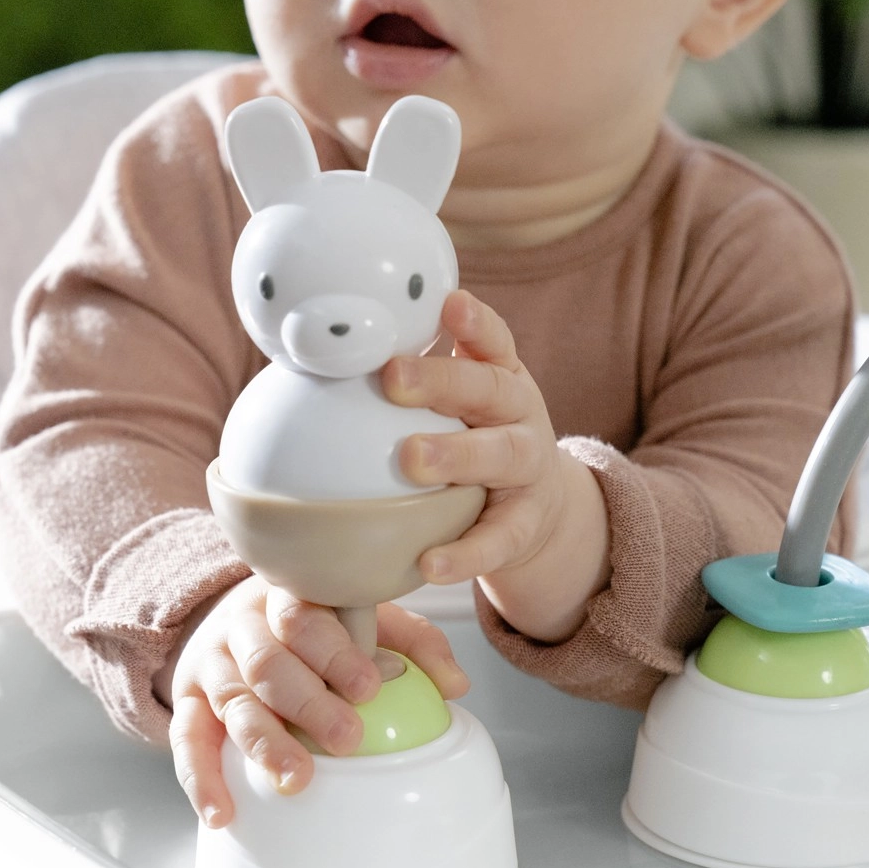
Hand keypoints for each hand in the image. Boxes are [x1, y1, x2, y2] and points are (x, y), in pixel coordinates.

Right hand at [167, 574, 468, 826]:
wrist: (242, 617)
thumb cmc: (320, 625)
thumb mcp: (367, 618)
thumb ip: (416, 643)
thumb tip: (457, 684)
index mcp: (289, 597)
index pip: (303, 616)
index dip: (334, 652)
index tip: (369, 685)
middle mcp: (244, 626)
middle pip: (266, 662)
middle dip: (306, 702)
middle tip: (347, 738)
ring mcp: (213, 664)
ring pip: (231, 702)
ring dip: (264, 743)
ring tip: (298, 778)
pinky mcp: (189, 701)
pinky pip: (186, 740)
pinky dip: (200, 779)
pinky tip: (223, 813)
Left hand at [383, 289, 566, 582]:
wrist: (539, 508)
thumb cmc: (476, 440)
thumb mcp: (462, 405)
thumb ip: (417, 380)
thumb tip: (328, 354)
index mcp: (501, 378)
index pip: (492, 342)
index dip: (474, 323)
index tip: (448, 303)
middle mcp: (521, 415)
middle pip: (490, 390)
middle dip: (444, 382)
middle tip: (394, 378)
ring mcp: (529, 469)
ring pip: (501, 456)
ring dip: (457, 454)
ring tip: (412, 459)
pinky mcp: (526, 524)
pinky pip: (498, 540)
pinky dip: (466, 553)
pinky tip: (429, 564)